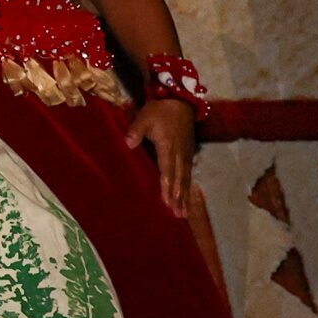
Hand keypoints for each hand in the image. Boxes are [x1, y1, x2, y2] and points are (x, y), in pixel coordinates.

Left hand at [127, 96, 198, 216]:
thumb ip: (136, 131)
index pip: (167, 171)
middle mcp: (179, 155)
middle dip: (178, 199)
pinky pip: (189, 174)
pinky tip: (188, 197)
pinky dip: (188, 187)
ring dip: (185, 196)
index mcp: (168, 147)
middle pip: (178, 180)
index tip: (167, 202)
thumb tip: (128, 144)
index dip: (167, 187)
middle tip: (178, 215)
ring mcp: (186, 155)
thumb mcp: (145, 117)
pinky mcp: (189, 153)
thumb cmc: (160, 110)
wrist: (180, 101)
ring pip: (185, 179)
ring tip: (184, 213)